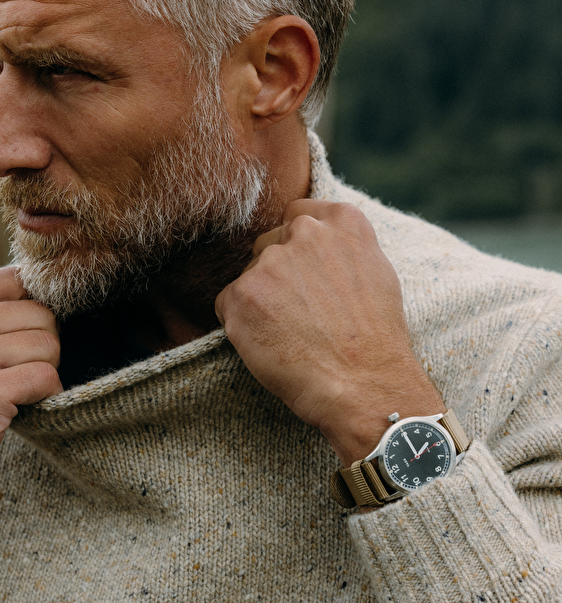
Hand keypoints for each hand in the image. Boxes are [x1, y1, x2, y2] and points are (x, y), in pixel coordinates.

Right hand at [0, 267, 61, 553]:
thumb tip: (46, 293)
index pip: (19, 278)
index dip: (34, 312)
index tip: (21, 341)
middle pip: (42, 313)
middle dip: (42, 346)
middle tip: (17, 375)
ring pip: (50, 345)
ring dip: (44, 373)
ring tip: (14, 392)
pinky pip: (48, 378)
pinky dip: (46, 397)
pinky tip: (19, 409)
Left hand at [214, 200, 443, 465]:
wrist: (363, 385)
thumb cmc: (374, 342)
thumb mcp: (375, 273)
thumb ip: (341, 247)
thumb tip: (314, 241)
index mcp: (341, 220)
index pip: (297, 217)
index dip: (297, 252)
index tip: (307, 282)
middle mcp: (304, 233)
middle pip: (268, 245)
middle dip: (277, 277)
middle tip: (301, 319)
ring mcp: (270, 263)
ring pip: (249, 277)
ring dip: (260, 303)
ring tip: (291, 337)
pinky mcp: (242, 295)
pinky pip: (228, 306)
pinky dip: (241, 327)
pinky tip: (272, 347)